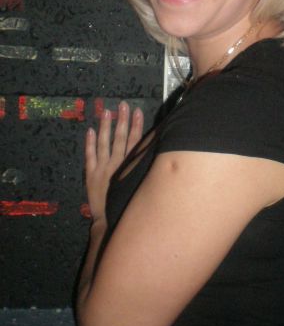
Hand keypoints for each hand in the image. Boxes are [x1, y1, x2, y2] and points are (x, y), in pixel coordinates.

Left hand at [85, 101, 143, 222]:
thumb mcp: (140, 184)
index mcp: (130, 166)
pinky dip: (89, 143)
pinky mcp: (91, 174)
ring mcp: (102, 168)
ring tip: (106, 111)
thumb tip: (152, 151)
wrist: (110, 220)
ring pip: (104, 143)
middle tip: (123, 104)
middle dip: (122, 120)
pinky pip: (89, 156)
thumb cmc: (128, 204)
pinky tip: (90, 130)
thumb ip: (143, 167)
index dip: (137, 125)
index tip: (138, 111)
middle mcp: (117, 164)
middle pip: (121, 138)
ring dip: (106, 126)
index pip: (136, 141)